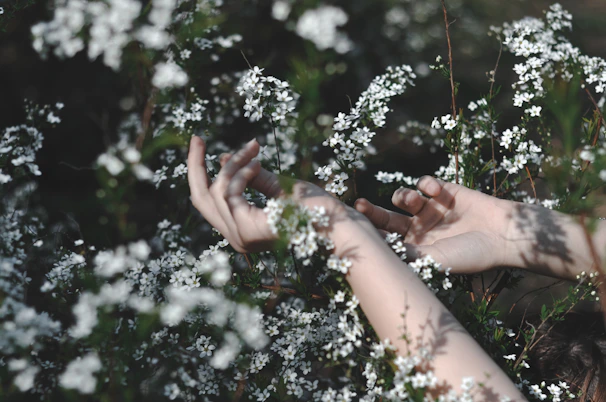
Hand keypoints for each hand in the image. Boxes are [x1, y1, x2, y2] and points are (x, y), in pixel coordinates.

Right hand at [187, 136, 354, 252]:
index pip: (209, 204)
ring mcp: (241, 237)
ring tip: (253, 149)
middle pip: (199, 199)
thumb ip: (252, 178)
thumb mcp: (280, 188)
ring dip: (233, 164)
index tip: (205, 147)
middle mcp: (237, 238)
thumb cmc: (317, 209)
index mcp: (243, 231)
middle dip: (195, 166)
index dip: (203, 174)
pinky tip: (256, 162)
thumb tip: (224, 158)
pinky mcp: (249, 229)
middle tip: (196, 138)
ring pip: (215, 191)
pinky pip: (229, 193)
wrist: (339, 225)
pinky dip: (240, 172)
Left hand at [354, 176, 512, 273]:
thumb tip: (373, 249)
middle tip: (358, 206)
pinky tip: (436, 190)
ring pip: (402, 197)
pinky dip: (426, 184)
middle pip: (385, 218)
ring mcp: (430, 210)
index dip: (369, 233)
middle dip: (371, 212)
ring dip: (404, 196)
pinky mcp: (443, 192)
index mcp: (413, 249)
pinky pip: (424, 183)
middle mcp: (418, 230)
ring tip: (414, 200)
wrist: (503, 236)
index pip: (384, 240)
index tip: (354, 228)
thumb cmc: (469, 255)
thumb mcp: (433, 259)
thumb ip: (405, 253)